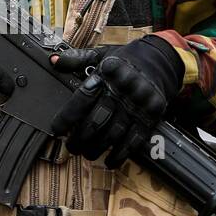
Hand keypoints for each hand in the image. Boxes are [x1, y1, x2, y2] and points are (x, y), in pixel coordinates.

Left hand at [49, 36, 183, 168]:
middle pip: (96, 120)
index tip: (56, 129)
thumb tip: (53, 60)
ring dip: (97, 148)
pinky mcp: (151, 116)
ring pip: (113, 134)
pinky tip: (110, 161)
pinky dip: (120, 155)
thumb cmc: (126, 60)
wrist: (163, 59)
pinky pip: (134, 141)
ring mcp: (139, 104)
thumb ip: (77, 59)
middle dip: (79, 138)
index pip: (82, 98)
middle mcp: (124, 88)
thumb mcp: (102, 54)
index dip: (67, 117)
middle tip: (71, 146)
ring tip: (86, 153)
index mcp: (108, 71)